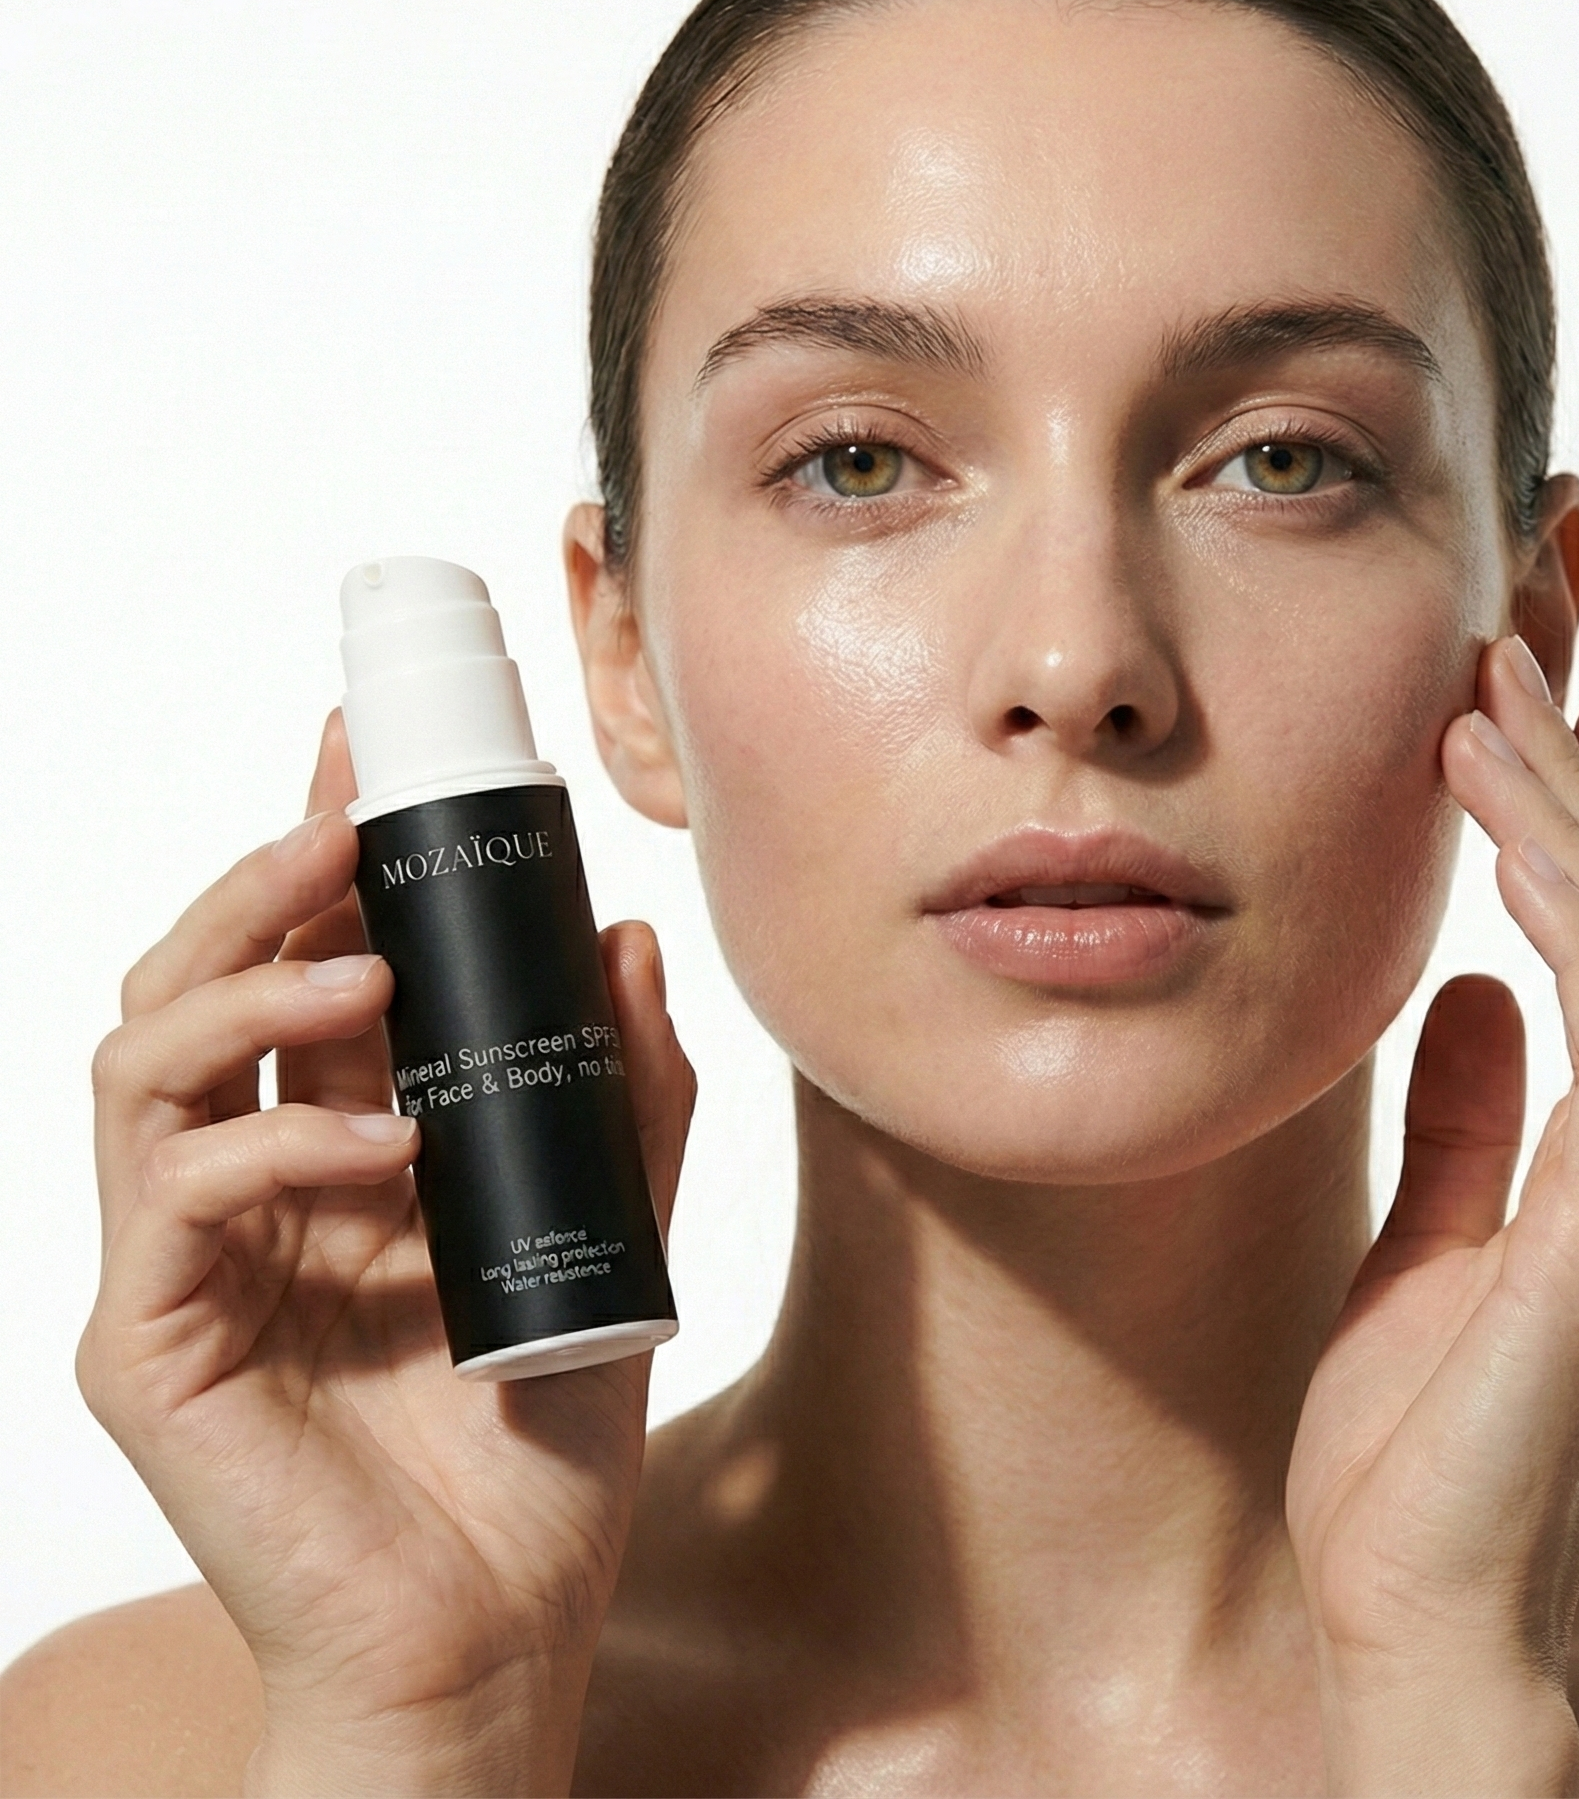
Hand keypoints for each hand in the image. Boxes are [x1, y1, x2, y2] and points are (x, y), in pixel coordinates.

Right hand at [76, 712, 693, 1795]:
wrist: (500, 1627)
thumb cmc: (545, 1431)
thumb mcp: (622, 1225)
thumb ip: (629, 1088)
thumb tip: (630, 934)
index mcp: (340, 1142)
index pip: (301, 964)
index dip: (317, 852)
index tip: (368, 756)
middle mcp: (247, 1182)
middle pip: (194, 980)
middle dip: (258, 879)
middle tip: (342, 818)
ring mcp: (188, 1258)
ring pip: (143, 1058)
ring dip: (248, 981)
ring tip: (365, 961)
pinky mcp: (153, 1344)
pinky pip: (175, 1194)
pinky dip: (274, 1140)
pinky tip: (382, 1142)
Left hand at [1286, 635, 1578, 1795]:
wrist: (1413, 1619)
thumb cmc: (1413, 1451)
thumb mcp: (1429, 1238)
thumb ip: (1464, 1115)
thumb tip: (1472, 984)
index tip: (1536, 710)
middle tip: (1520, 651)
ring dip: (1574, 814)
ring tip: (1499, 698)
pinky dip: (1578, 919)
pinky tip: (1516, 833)